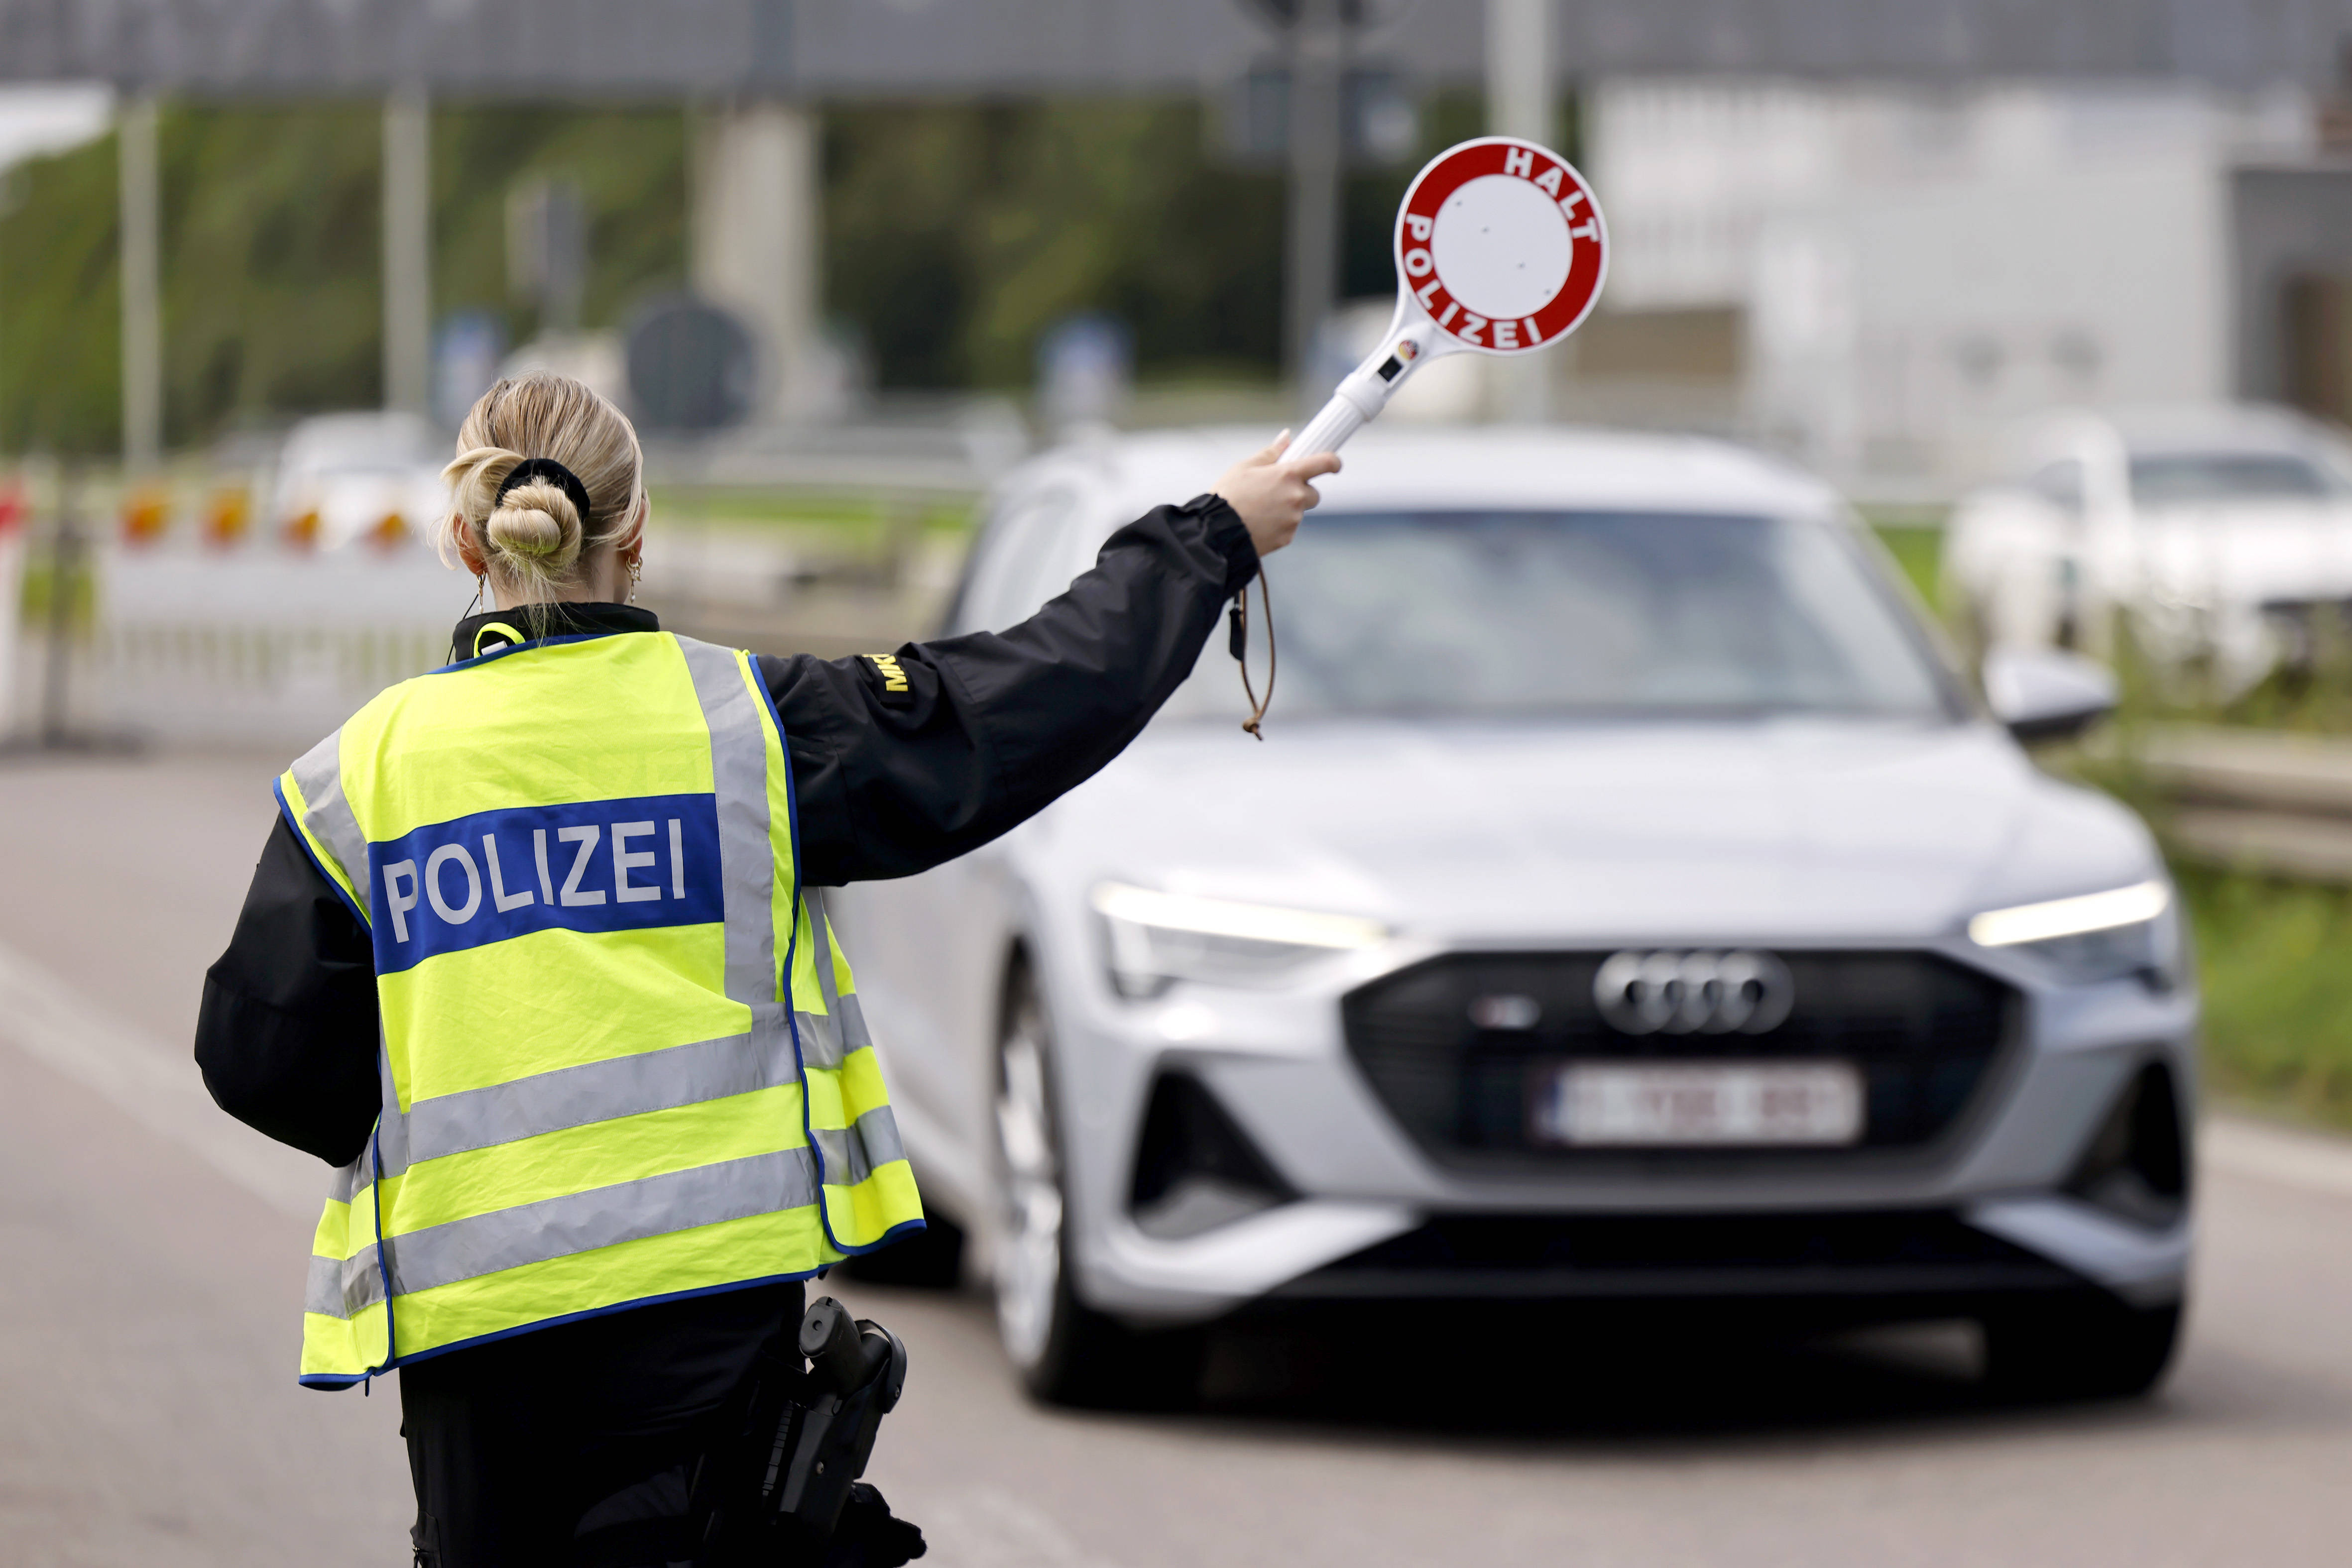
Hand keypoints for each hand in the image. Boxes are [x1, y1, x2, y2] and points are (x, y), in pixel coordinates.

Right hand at [1212, 431, 1341, 557]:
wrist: (1217, 532)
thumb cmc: (1228, 497)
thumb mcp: (1244, 467)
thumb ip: (1271, 452)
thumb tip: (1286, 437)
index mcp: (1288, 475)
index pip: (1324, 463)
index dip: (1333, 462)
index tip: (1334, 464)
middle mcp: (1296, 497)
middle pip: (1313, 493)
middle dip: (1301, 492)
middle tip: (1277, 492)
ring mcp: (1293, 519)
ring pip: (1299, 511)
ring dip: (1288, 509)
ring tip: (1260, 510)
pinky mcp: (1287, 537)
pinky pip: (1289, 528)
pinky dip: (1279, 525)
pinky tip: (1259, 523)